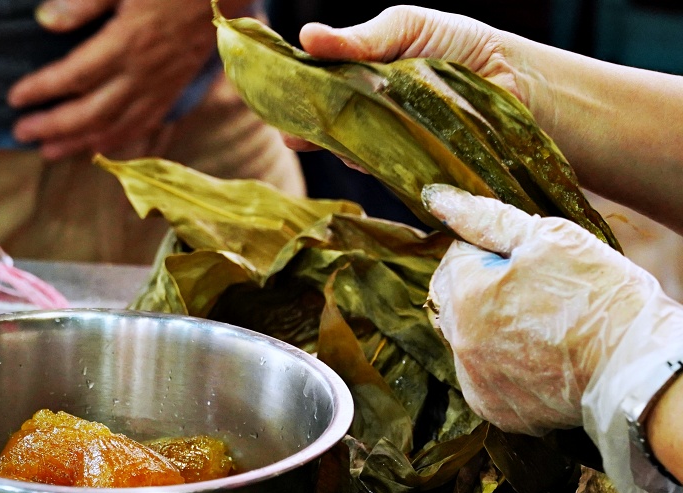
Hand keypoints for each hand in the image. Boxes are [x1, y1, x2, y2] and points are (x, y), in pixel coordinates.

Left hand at [8, 0, 238, 160]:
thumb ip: (83, 2)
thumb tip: (45, 21)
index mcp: (126, 43)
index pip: (73, 76)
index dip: (41, 90)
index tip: (14, 98)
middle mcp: (142, 74)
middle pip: (89, 112)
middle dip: (52, 126)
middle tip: (21, 133)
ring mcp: (159, 88)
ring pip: (114, 127)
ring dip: (78, 143)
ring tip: (48, 151)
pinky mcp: (172, 92)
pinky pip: (142, 126)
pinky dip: (116, 142)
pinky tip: (96, 148)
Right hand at [285, 6, 531, 152]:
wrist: (514, 78)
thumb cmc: (462, 45)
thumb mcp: (407, 26)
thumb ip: (359, 38)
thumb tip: (307, 36)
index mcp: (360, 75)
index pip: (315, 86)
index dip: (293, 95)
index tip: (276, 102)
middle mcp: (367, 112)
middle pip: (323, 123)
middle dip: (305, 127)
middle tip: (292, 131)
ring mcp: (384, 142)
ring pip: (346, 148)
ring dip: (340, 143)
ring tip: (340, 133)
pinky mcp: (404, 167)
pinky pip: (377, 166)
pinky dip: (371, 159)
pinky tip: (370, 151)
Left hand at [426, 184, 682, 492]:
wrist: (636, 366)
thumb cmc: (599, 295)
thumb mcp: (549, 239)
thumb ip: (488, 219)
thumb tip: (437, 199)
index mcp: (464, 297)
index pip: (454, 260)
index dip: (490, 253)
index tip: (527, 261)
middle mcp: (457, 344)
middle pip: (454, 303)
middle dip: (484, 290)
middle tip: (537, 291)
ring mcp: (474, 381)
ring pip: (468, 341)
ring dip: (491, 329)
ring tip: (543, 326)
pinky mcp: (494, 409)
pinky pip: (485, 379)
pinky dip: (503, 366)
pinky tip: (540, 357)